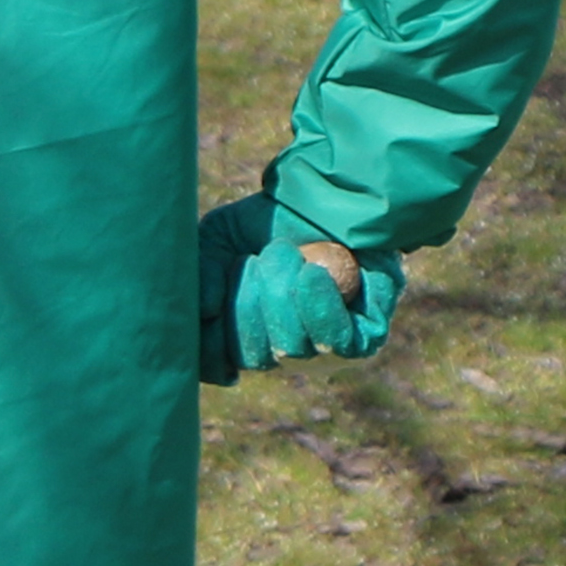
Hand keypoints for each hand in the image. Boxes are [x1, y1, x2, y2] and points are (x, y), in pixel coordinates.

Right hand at [195, 192, 401, 385]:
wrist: (325, 199)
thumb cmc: (265, 224)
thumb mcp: (217, 239)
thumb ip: (201, 272)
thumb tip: (205, 310)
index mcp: (240, 338)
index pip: (217, 366)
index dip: (210, 344)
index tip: (209, 305)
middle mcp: (279, 351)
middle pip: (252, 356)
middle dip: (247, 303)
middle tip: (254, 258)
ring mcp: (322, 350)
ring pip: (293, 348)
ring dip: (281, 295)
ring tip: (285, 253)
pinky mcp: (364, 337)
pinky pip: (338, 341)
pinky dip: (319, 307)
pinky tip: (311, 274)